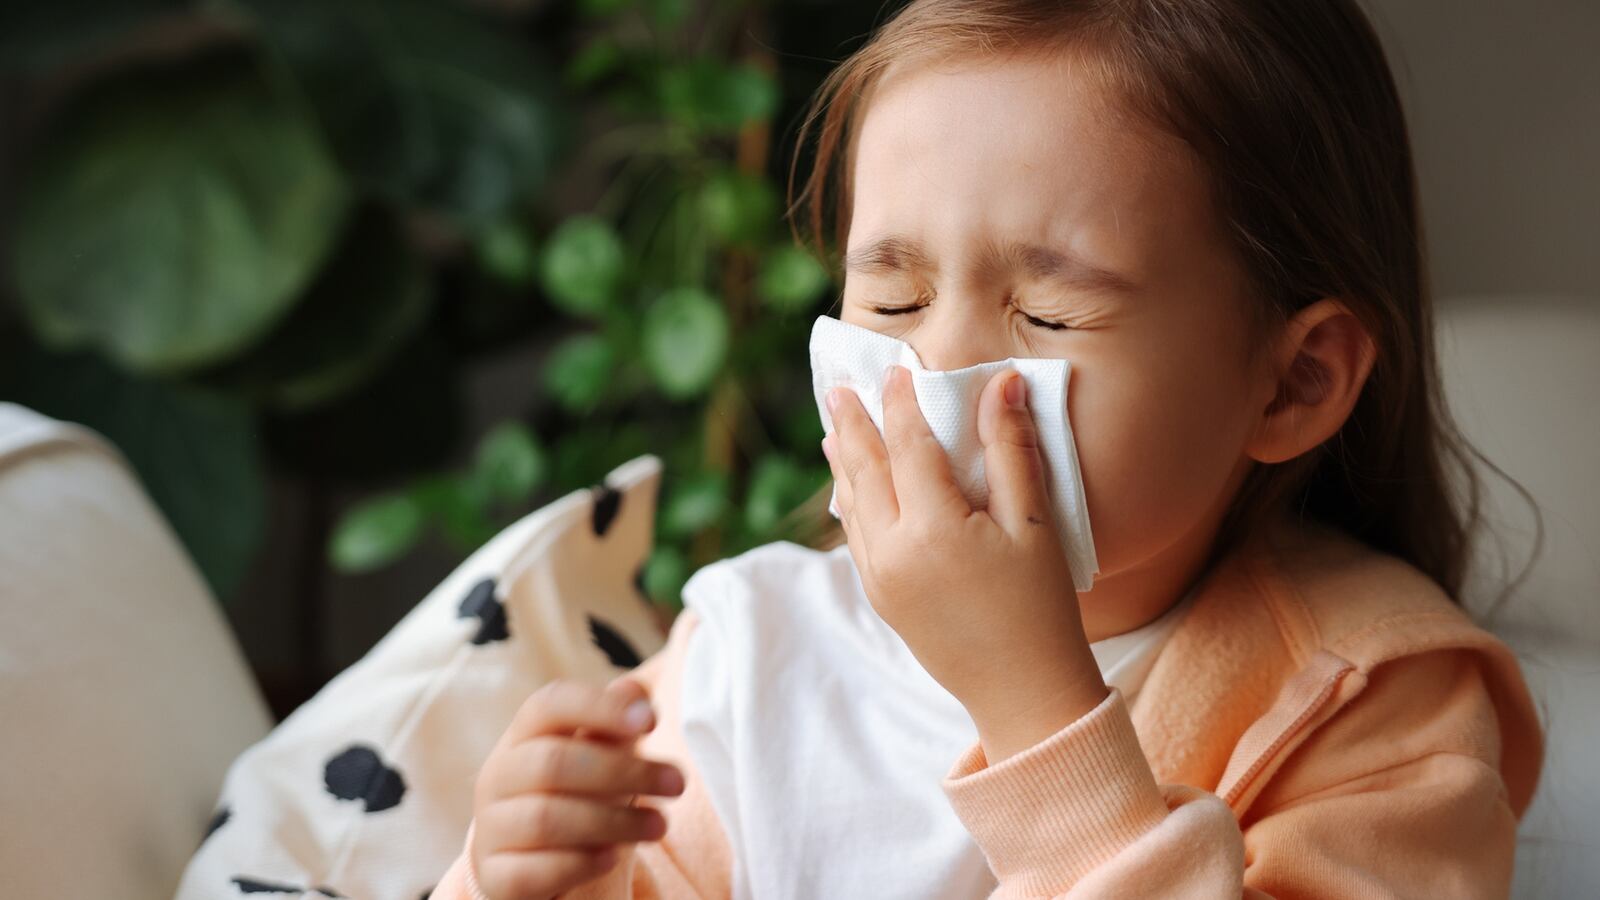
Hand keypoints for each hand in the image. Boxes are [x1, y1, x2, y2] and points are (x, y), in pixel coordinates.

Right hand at [470, 675, 685, 899]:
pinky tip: (612, 857)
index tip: (652, 722)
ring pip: (546, 819)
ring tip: (660, 825)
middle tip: (677, 783)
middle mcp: (498, 777)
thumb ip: (612, 722)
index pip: (549, 705)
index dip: (600, 707)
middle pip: (553, 763)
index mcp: (522, 736)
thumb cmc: (571, 794)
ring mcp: (491, 828)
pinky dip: (579, 863)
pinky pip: (533, 871)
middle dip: (624, 772)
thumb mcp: (592, 754)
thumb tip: (636, 693)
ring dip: (614, 821)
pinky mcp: (497, 877)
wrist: (525, 860)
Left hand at [821, 365, 1106, 756]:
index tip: (897, 369)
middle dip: (853, 424)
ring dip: (844, 461)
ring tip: (835, 427)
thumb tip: (1002, 383)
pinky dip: (850, 501)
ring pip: (852, 505)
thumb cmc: (1040, 607)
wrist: (1022, 693)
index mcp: (934, 529)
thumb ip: (1012, 451)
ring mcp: (879, 578)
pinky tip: (853, 486)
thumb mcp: (1035, 524)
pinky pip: (855, 537)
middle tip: (838, 386)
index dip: (902, 403)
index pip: (909, 446)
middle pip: (865, 470)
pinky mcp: (880, 599)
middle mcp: (893, 552)